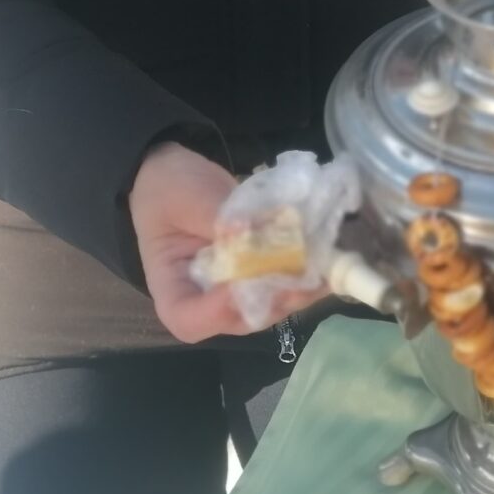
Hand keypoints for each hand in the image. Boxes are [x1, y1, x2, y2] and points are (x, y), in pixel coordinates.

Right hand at [127, 141, 325, 341]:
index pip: (190, 320)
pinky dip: (306, 273)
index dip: (220, 311)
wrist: (175, 173)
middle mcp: (205, 301)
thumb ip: (215, 217)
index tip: (245, 279)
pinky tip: (325, 255)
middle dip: (275, 298)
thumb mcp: (182, 197)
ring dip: (300, 287)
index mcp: (172, 288)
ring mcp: (234, 291)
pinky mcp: (257, 276)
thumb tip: (251, 231)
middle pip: (241, 318)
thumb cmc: (167, 189)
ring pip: (271, 305)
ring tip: (323, 263)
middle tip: (302, 272)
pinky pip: (284, 284)